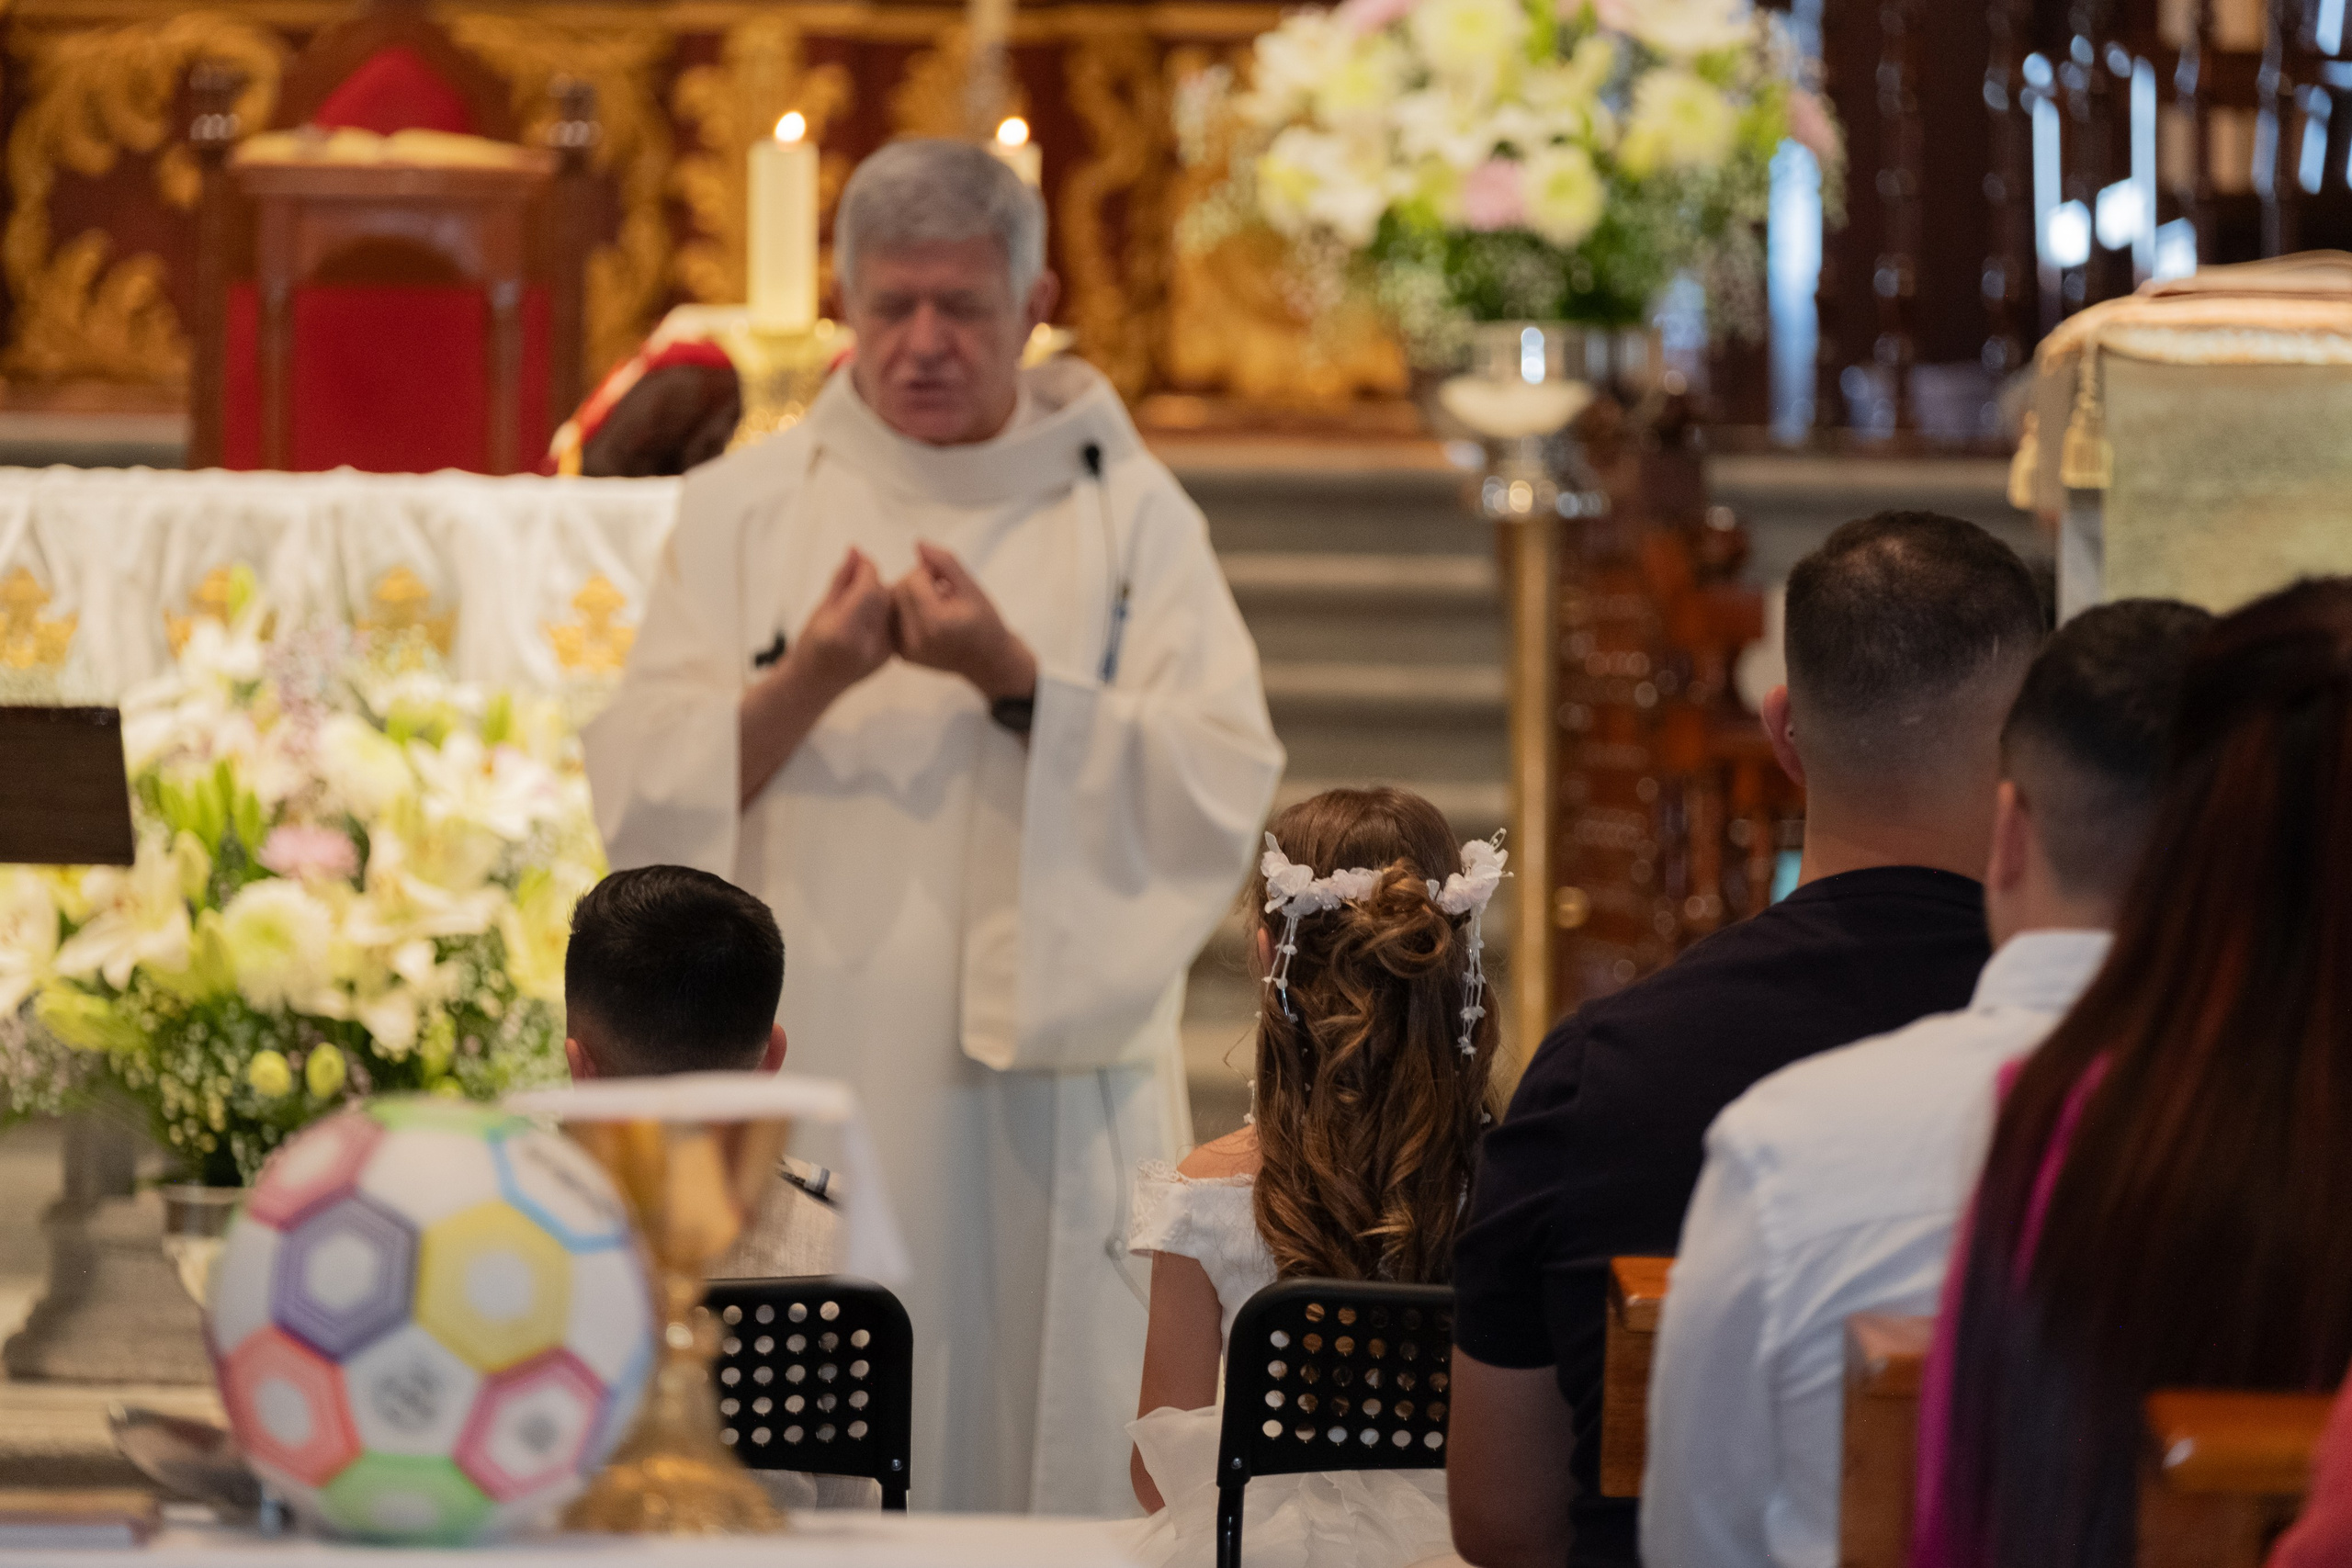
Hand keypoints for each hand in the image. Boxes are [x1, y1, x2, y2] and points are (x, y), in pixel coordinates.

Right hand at [785, 547, 893, 700]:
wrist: (816, 683)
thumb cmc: (811, 645)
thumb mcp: (820, 608)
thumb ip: (842, 579)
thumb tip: (857, 550)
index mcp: (843, 631)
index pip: (869, 589)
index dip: (867, 569)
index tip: (860, 560)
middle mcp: (866, 644)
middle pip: (883, 597)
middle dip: (873, 581)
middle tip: (858, 578)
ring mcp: (881, 652)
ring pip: (891, 608)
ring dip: (880, 595)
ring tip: (860, 599)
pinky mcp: (889, 656)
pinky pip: (893, 622)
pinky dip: (884, 611)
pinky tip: (868, 614)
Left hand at [890, 542, 1037, 700]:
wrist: (987, 662)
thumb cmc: (984, 622)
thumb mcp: (972, 587)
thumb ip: (946, 562)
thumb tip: (917, 543)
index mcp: (935, 622)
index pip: (913, 579)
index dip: (929, 572)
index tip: (947, 580)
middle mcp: (916, 640)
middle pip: (899, 590)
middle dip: (917, 582)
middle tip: (941, 589)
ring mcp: (906, 651)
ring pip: (892, 605)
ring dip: (909, 596)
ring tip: (934, 602)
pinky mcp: (902, 655)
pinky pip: (892, 621)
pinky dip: (905, 612)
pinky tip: (925, 616)